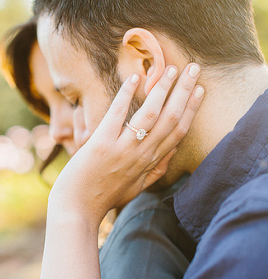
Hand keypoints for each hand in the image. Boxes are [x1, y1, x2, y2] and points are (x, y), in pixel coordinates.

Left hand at [50, 64, 203, 223]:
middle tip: (193, 68)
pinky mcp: (101, 145)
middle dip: (184, 91)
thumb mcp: (137, 187)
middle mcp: (141, 154)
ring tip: (171, 68)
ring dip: (163, 89)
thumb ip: (156, 170)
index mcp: (151, 163)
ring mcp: (122, 149)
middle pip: (171, 118)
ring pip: (150, 114)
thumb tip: (171, 154)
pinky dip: (126, 95)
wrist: (77, 210)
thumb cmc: (105, 197)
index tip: (200, 89)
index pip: (178, 131)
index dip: (191, 109)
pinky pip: (117, 115)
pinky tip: (136, 78)